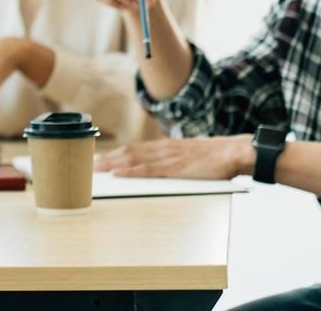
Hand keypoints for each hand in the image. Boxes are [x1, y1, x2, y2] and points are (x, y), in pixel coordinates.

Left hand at [95, 134, 253, 180]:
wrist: (231, 152)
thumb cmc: (214, 157)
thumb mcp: (190, 155)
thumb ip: (175, 159)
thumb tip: (164, 168)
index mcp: (166, 146)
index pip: (134, 149)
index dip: (116, 153)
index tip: (100, 158)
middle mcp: (162, 149)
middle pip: (128, 152)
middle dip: (107, 158)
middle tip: (89, 164)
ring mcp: (167, 158)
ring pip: (132, 159)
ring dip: (112, 164)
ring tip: (95, 169)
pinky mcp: (174, 168)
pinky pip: (147, 170)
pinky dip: (130, 171)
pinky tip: (117, 173)